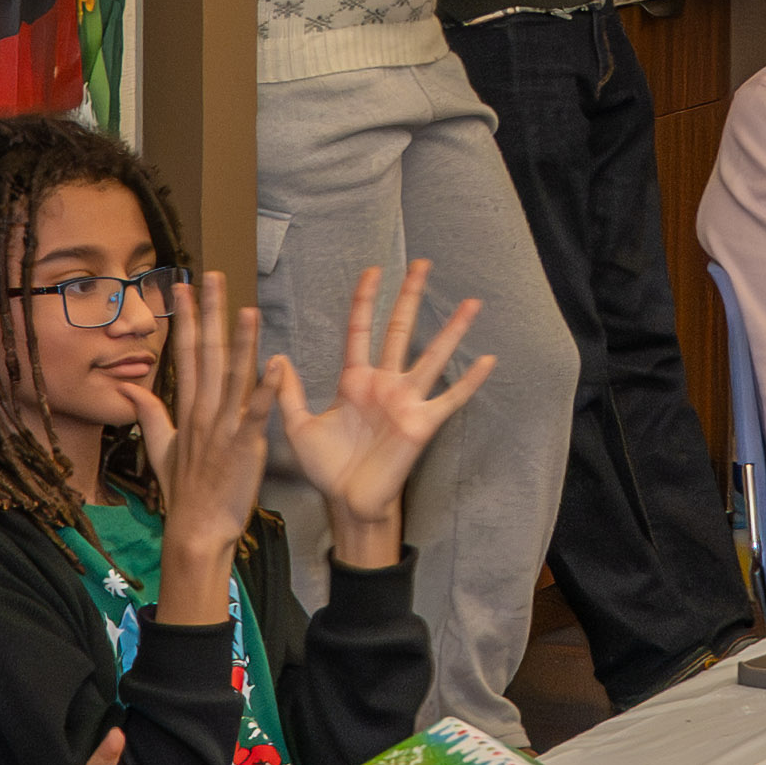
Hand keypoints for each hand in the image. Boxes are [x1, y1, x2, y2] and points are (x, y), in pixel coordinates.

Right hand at [129, 273, 272, 582]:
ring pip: (232, 376)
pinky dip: (266, 387)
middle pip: (206, 354)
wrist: (197, 529)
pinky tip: (277, 362)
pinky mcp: (244, 444)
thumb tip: (129, 387)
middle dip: (208, 313)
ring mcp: (222, 427)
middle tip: (212, 276)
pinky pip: (256, 411)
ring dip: (240, 341)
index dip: (184, 319)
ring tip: (247, 307)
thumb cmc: (185, 492)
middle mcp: (202, 412)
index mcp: (186, 410)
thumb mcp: (160, 449)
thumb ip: (149, 414)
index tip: (181, 286)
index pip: (184, 354)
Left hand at [266, 260, 492, 560]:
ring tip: (472, 303)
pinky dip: (471, 381)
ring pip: (433, 356)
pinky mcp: (422, 424)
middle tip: (422, 263)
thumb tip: (276, 357)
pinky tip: (489, 360)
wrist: (347, 501)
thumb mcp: (298, 426)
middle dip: (410, 296)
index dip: (366, 300)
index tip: (373, 270)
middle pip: (400, 330)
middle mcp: (384, 384)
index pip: (361, 329)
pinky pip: (450, 398)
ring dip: (452, 329)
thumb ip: (290, 392)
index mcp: (355, 380)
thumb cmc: (326, 467)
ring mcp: (406, 401)